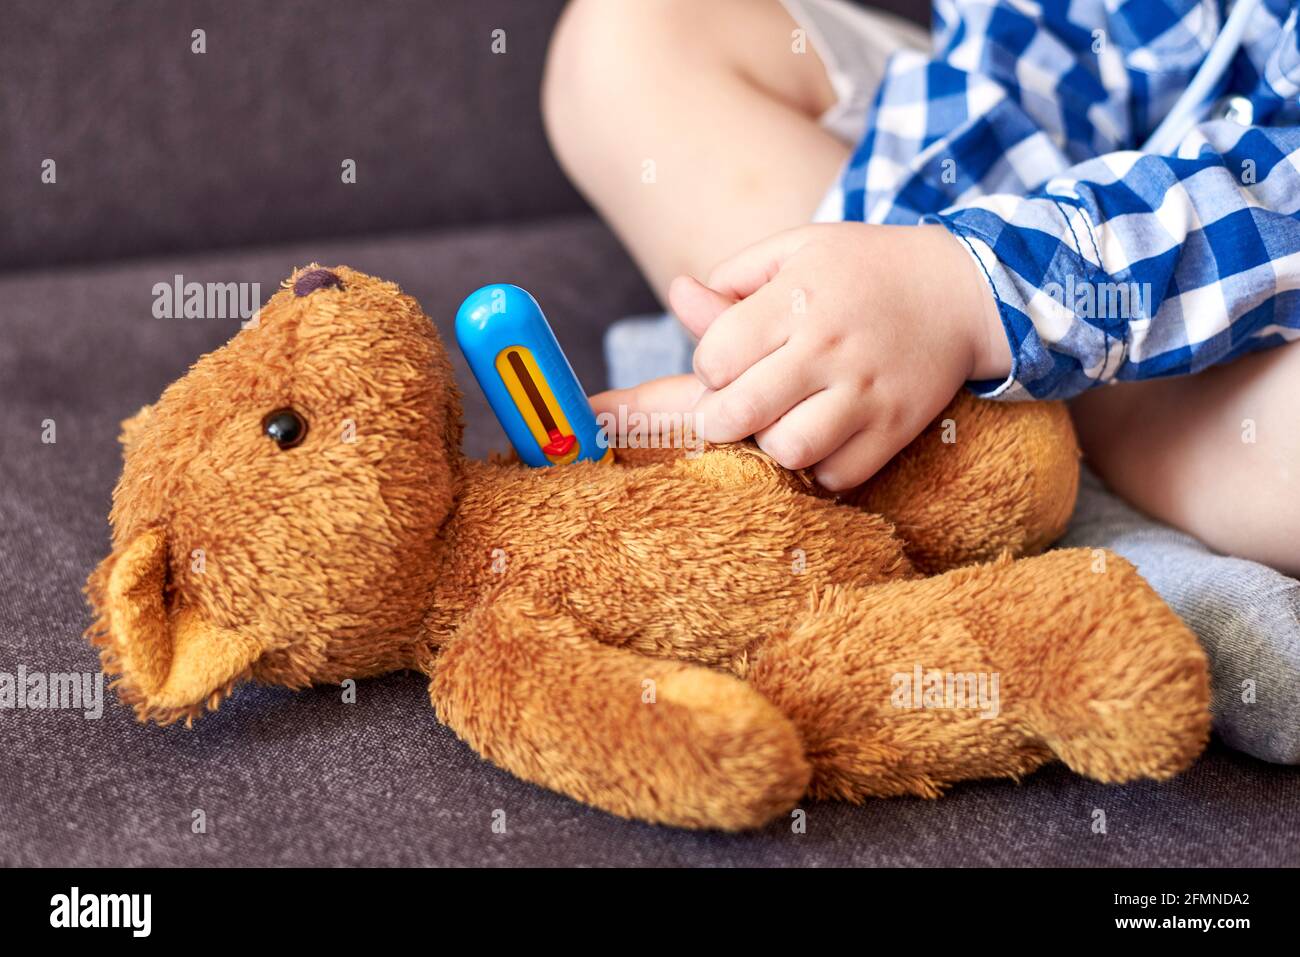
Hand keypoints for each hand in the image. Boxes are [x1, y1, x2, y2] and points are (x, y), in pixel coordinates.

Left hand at [592, 223, 1007, 489]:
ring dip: (772, 443)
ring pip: (788, 450)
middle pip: (738, 413)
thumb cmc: (863, 269)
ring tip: (782, 421)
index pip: (715, 358)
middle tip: (736, 406)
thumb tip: (678, 295)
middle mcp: (830, 347)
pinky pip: (837, 475)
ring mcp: (867, 392)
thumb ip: (734, 278)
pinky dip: (821, 467)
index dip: (709, 368)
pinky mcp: (897, 427)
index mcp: (798, 298)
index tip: (726, 363)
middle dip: (720, 418)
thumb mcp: (798, 250)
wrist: (963, 289)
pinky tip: (823, 438)